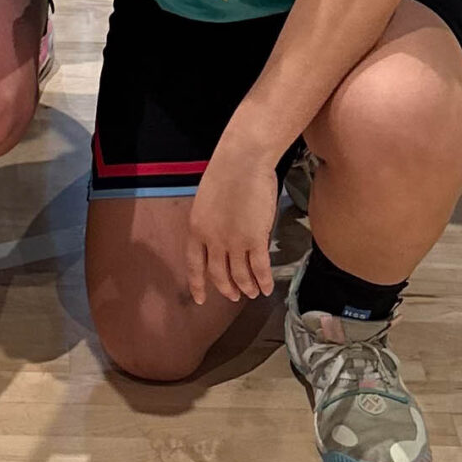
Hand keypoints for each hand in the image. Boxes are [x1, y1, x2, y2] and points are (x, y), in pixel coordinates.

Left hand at [185, 143, 277, 305]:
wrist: (242, 162)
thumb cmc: (225, 173)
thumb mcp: (208, 201)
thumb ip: (211, 222)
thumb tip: (220, 236)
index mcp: (196, 229)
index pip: (194, 264)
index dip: (198, 284)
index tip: (200, 299)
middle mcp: (212, 240)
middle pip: (218, 274)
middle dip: (226, 288)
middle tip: (234, 296)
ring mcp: (234, 242)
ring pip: (240, 275)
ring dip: (246, 287)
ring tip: (252, 293)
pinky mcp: (255, 240)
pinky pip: (259, 268)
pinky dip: (263, 281)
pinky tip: (267, 289)